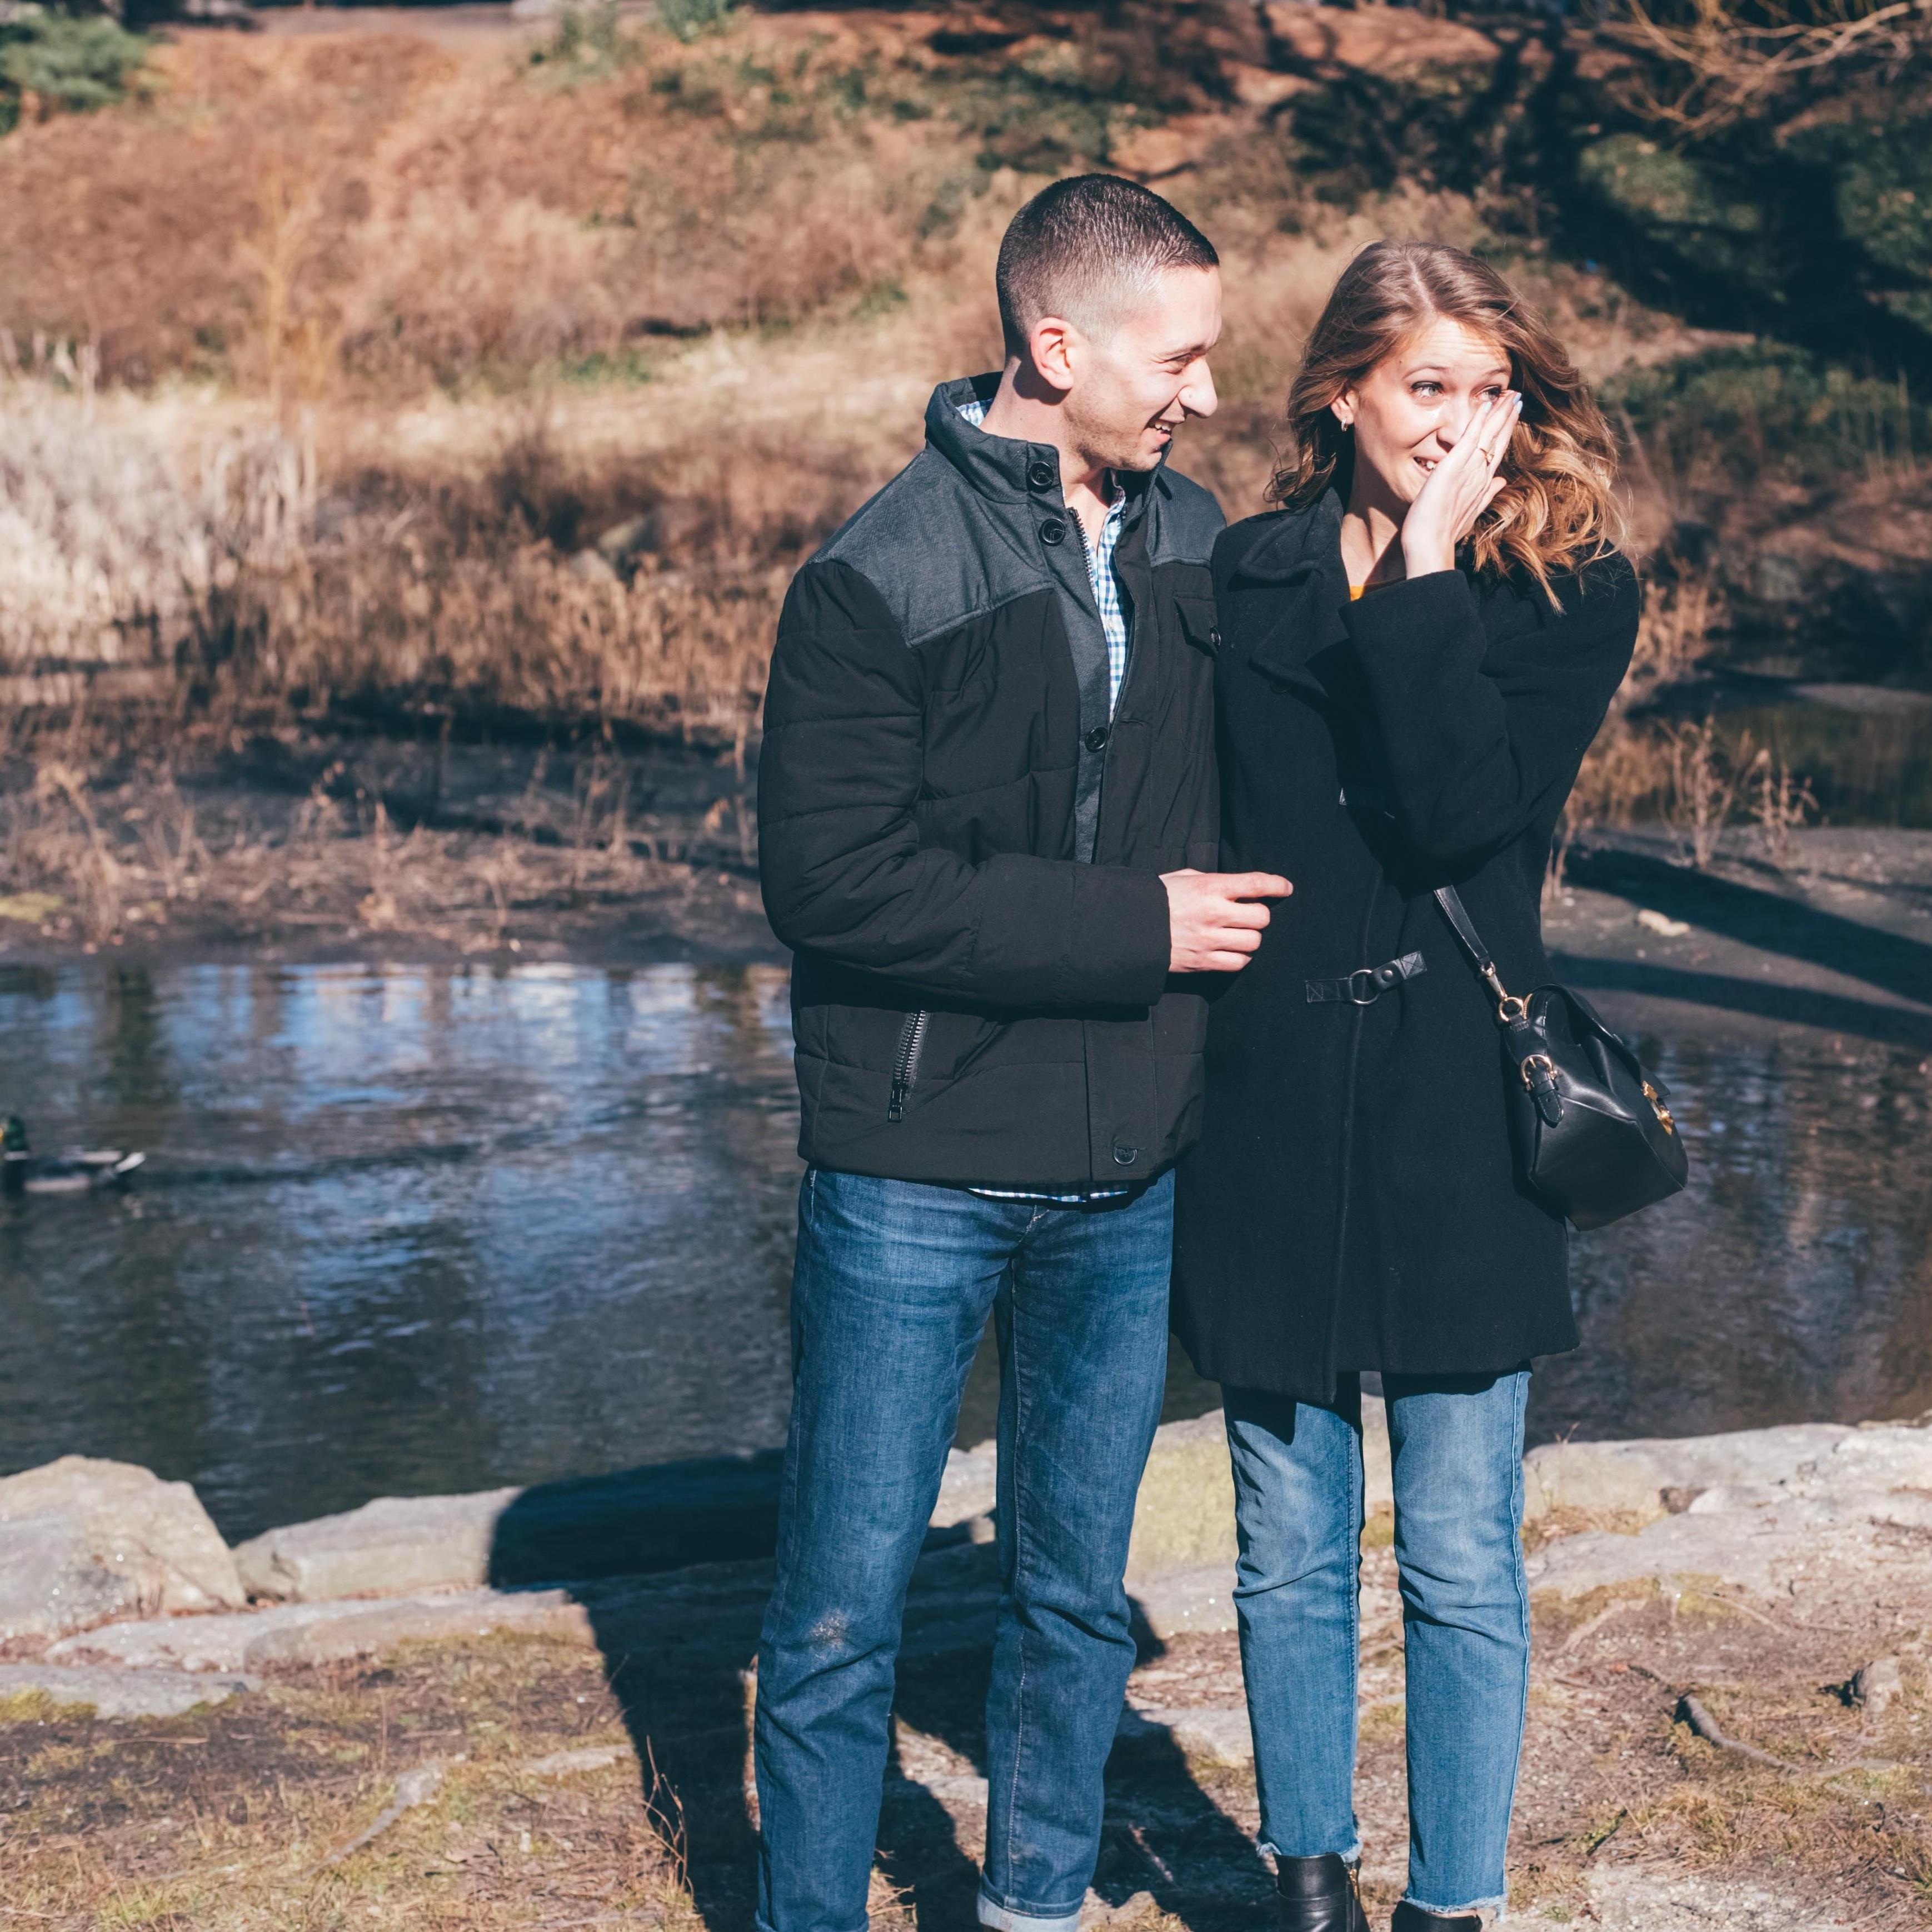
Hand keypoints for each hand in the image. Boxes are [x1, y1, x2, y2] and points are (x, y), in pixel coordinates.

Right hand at [1162, 868, 1292, 973]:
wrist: (1129, 928)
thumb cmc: (1156, 900)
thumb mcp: (1182, 878)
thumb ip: (1211, 881)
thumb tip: (1237, 887)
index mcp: (1209, 887)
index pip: (1256, 884)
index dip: (1277, 885)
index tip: (1285, 888)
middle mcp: (1213, 913)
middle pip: (1262, 917)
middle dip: (1259, 915)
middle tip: (1247, 914)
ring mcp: (1209, 940)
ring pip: (1254, 942)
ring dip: (1249, 937)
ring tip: (1236, 933)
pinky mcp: (1204, 962)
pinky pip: (1239, 963)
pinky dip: (1239, 957)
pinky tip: (1229, 950)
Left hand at [1400, 389, 1520, 578]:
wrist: (1431, 543)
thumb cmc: (1445, 532)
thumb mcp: (1469, 511)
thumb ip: (1485, 494)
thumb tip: (1501, 482)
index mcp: (1483, 483)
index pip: (1497, 451)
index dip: (1506, 432)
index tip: (1513, 415)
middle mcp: (1481, 474)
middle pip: (1499, 440)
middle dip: (1508, 417)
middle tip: (1517, 397)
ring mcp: (1470, 469)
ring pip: (1490, 435)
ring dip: (1500, 413)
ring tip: (1511, 394)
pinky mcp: (1455, 466)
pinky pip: (1471, 438)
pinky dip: (1480, 420)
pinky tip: (1487, 404)